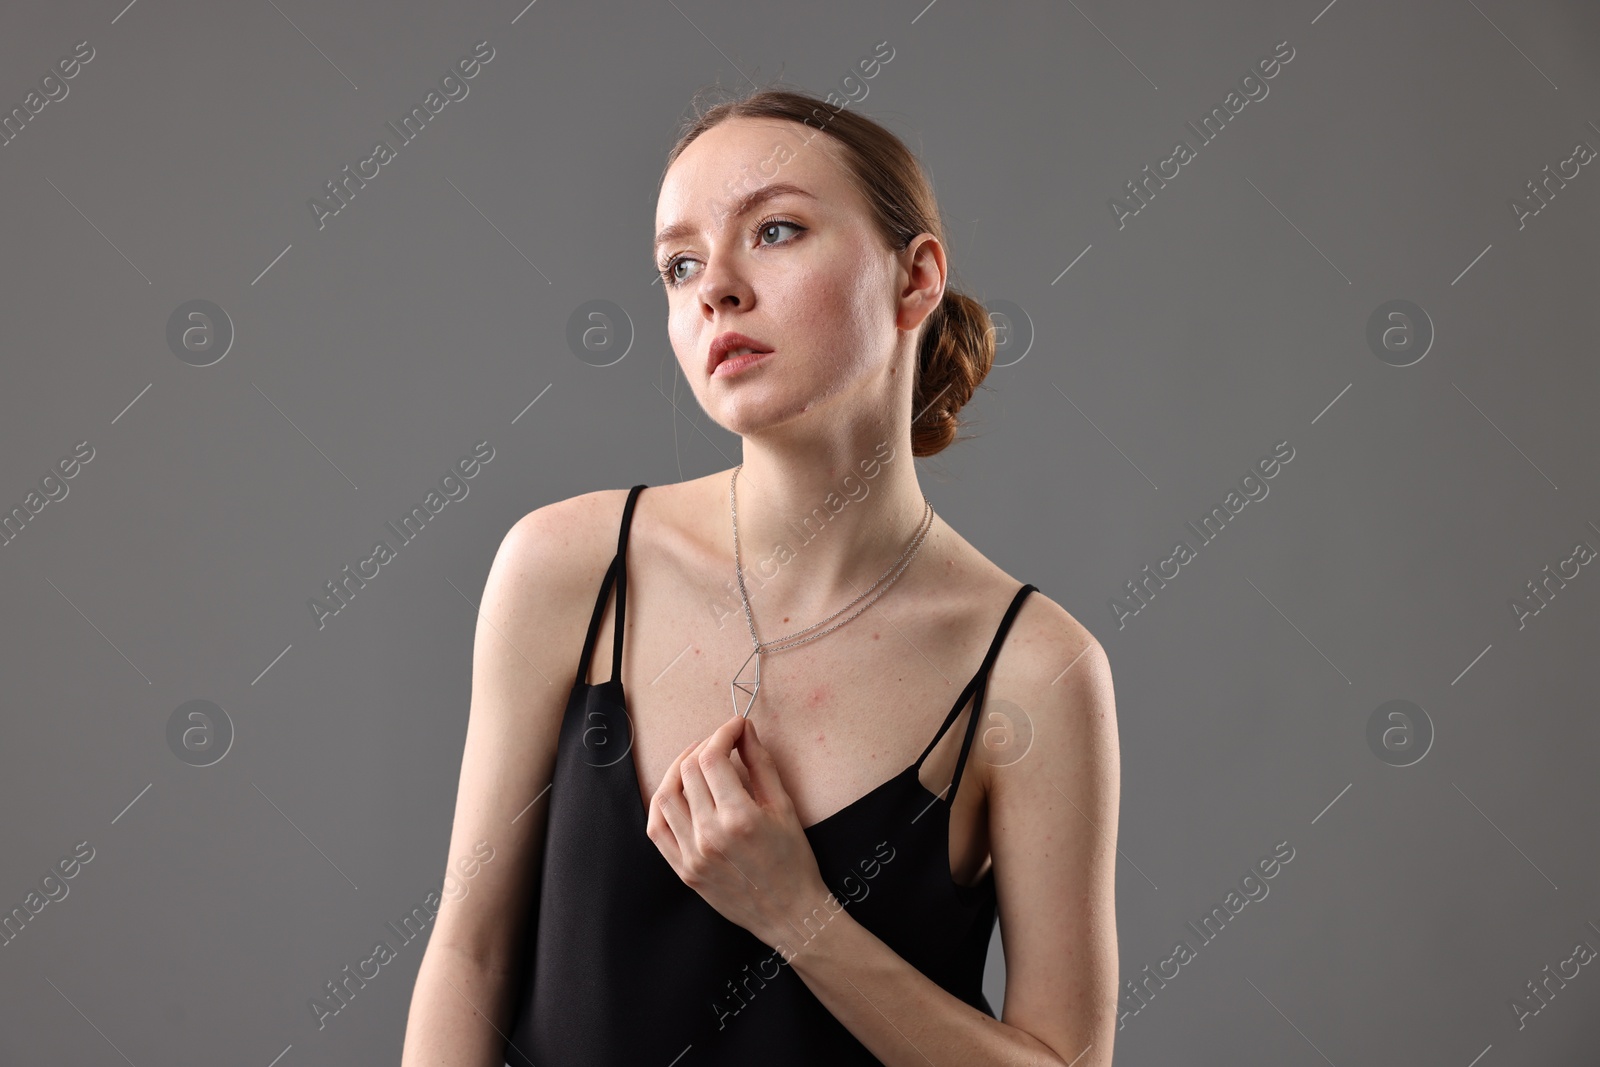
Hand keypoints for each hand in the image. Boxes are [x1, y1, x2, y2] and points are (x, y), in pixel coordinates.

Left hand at [645, 714, 830, 949]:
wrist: (788, 913)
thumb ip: (761, 764)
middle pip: (688, 771)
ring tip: (696, 762)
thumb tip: (744, 731)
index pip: (713, 758)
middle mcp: (709, 836)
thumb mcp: (785, 807)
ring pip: (665, 796)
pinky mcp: (683, 870)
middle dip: (704, 746)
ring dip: (678, 770)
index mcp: (739, 818)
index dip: (722, 733)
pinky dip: (661, 802)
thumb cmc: (793, 861)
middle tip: (721, 742)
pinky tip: (676, 791)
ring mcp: (691, 855)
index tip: (735, 727)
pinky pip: (656, 828)